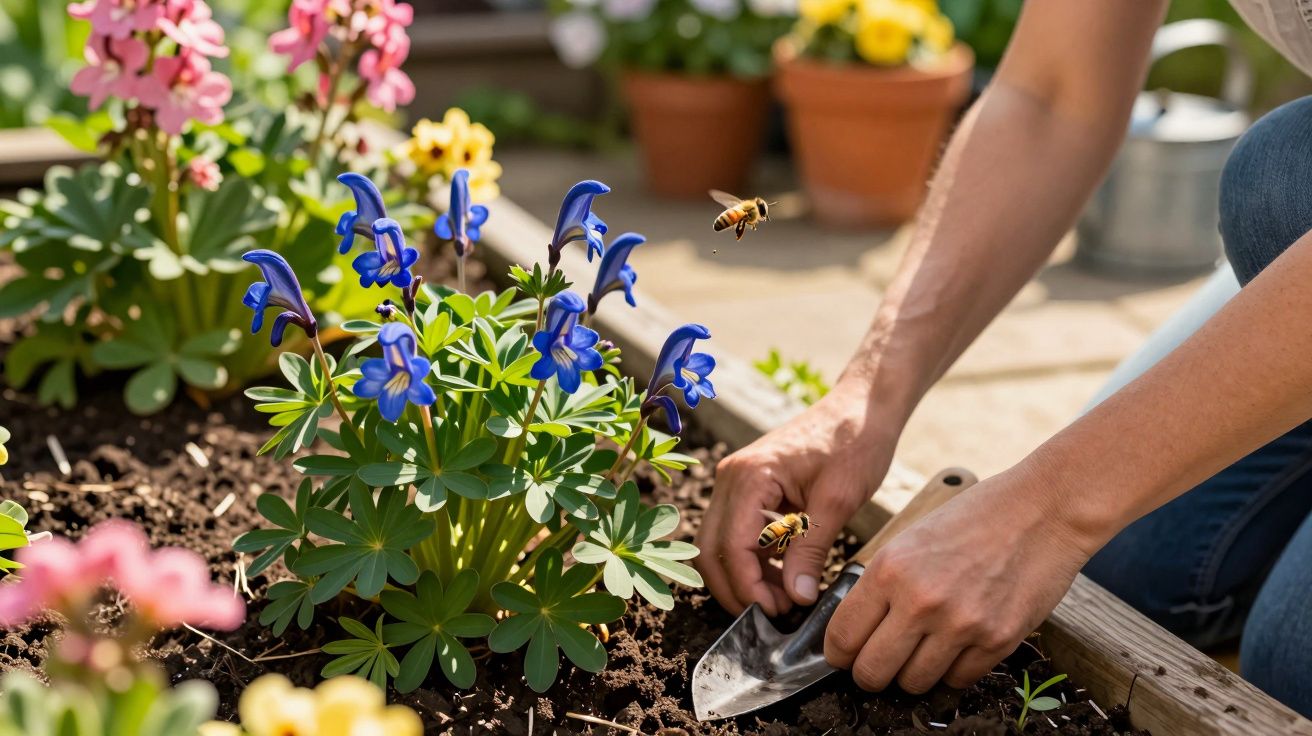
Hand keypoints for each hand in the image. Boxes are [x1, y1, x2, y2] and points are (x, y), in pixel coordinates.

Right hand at [695, 381, 899, 615]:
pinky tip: (784, 576)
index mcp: (750, 477)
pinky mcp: (749, 489)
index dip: (748, 586)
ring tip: (785, 599)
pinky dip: (754, 560)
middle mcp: (732, 478)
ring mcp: (736, 482)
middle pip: (711, 550)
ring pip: (720, 545)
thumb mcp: (837, 500)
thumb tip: (796, 597)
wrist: (861, 406)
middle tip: (776, 614)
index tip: (777, 613)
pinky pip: (738, 533)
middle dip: (737, 588)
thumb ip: (812, 550)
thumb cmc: (854, 442)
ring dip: (744, 577)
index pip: (731, 546)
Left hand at [823, 462, 1094, 693]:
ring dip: (912, 674)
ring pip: (914, 683)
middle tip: (877, 665)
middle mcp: (920, 601)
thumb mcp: (910, 539)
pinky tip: (956, 646)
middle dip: (869, 674)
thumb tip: (855, 628)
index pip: (842, 636)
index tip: (843, 656)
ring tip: (921, 651)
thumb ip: (881, 583)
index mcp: (890, 569)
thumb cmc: (973, 518)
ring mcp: (961, 625)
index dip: (838, 654)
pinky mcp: (998, 641)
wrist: (1042, 509)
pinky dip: (951, 670)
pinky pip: (957, 680)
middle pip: (872, 672)